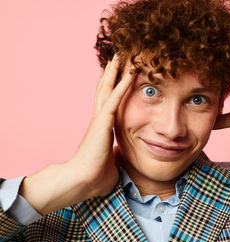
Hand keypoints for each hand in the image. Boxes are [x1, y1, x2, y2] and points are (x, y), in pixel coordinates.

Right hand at [20, 55, 135, 214]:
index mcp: (102, 128)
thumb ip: (117, 156)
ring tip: (121, 56)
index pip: (108, 103)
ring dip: (115, 72)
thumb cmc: (96, 177)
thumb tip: (124, 159)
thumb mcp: (112, 162)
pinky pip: (115, 99)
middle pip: (105, 90)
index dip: (113, 89)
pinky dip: (123, 85)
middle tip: (118, 58)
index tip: (119, 77)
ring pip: (108, 89)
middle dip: (112, 73)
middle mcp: (99, 120)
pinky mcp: (103, 122)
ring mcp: (100, 119)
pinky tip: (131, 73)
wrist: (83, 182)